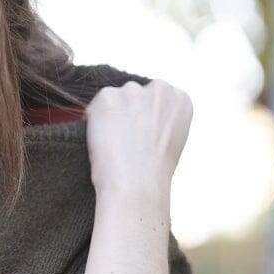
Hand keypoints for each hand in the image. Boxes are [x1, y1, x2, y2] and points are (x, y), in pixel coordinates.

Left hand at [84, 79, 192, 203]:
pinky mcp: (107, 96)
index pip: (156, 96)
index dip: (145, 118)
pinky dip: (92, 122)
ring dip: (109, 116)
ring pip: (113, 100)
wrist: (137, 184)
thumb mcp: (170, 139)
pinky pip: (94, 107)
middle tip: (125, 141)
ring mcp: (132, 91)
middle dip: (126, 112)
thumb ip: (160, 119)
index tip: (142, 136)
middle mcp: (159, 88)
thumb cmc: (153, 172)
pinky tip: (102, 142)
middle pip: (134, 94)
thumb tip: (141, 114)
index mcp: (181, 99)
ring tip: (115, 144)